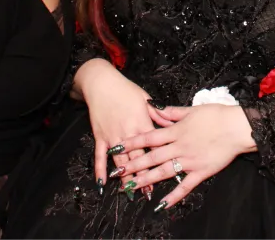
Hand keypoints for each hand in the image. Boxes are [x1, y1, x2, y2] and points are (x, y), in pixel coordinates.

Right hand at [74, 59, 155, 198]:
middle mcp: (128, 132)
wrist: (103, 84)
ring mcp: (113, 136)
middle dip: (143, 175)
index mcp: (142, 123)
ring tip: (130, 191)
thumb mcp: (147, 99)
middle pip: (138, 158)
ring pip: (120, 161)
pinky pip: (100, 156)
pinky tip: (102, 183)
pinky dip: (100, 170)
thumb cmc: (126, 90)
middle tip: (148, 191)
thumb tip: (174, 123)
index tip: (168, 174)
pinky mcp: (100, 137)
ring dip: (125, 177)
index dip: (160, 161)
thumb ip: (160, 115)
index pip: (154, 147)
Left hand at [114, 104, 256, 209]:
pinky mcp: (201, 172)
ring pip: (164, 172)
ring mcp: (190, 161)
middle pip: (152, 157)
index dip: (132, 142)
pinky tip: (162, 204)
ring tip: (131, 187)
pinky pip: (185, 186)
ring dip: (146, 180)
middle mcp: (179, 147)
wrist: (237, 127)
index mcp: (176, 131)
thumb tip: (153, 106)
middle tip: (117, 172)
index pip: (148, 137)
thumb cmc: (216, 116)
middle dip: (133, 165)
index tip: (117, 146)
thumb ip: (170, 112)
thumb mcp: (191, 109)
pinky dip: (174, 196)